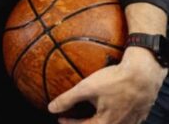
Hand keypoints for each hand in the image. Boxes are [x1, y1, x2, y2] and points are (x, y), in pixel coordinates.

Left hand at [49, 47, 166, 122]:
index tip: (60, 118)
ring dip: (99, 120)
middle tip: (74, 118)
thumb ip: (68, 99)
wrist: (143, 74)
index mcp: (106, 123)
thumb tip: (51, 108)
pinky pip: (124, 120)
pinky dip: (113, 116)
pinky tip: (111, 107)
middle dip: (84, 123)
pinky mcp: (139, 113)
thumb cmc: (115, 81)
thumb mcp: (87, 88)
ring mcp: (132, 121)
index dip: (70, 123)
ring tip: (91, 112)